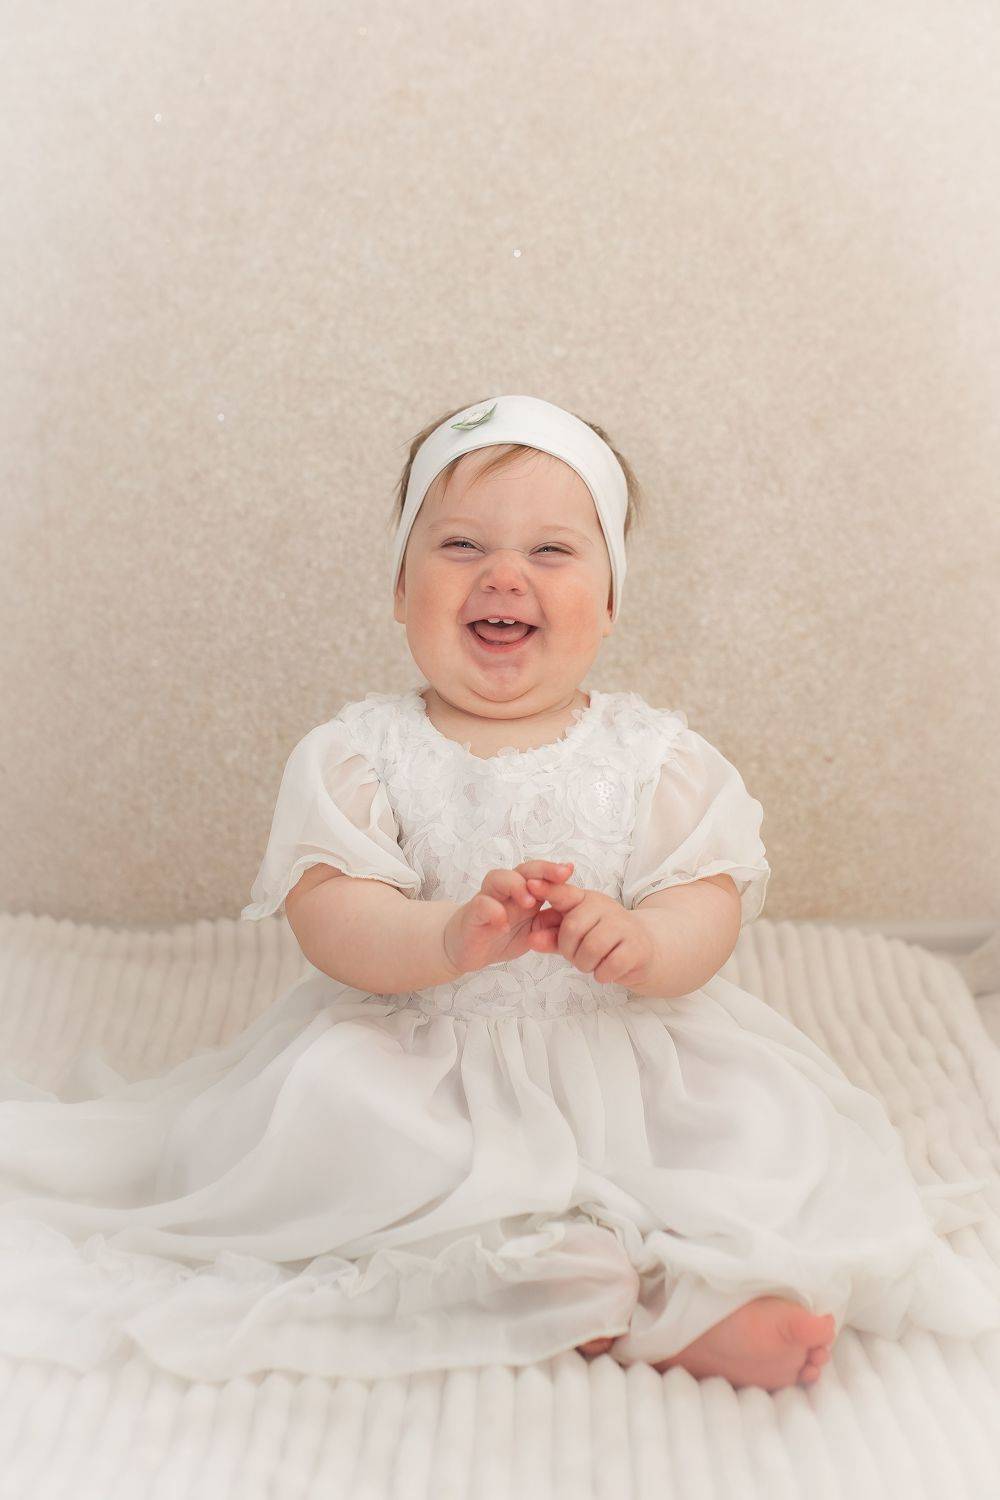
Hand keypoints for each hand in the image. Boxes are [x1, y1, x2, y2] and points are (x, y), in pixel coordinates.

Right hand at [442, 860, 575, 977]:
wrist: (467, 948)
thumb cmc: (501, 933)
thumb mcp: (533, 931)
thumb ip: (550, 922)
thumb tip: (575, 914)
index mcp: (524, 892)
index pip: (540, 874)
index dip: (554, 871)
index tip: (570, 871)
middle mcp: (506, 890)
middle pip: (523, 869)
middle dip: (543, 869)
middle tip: (561, 876)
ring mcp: (488, 899)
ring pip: (498, 878)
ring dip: (516, 885)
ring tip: (529, 902)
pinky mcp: (472, 914)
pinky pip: (481, 905)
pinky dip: (493, 911)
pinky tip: (502, 922)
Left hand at [525, 875, 655, 986]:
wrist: (644, 950)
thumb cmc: (602, 940)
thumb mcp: (574, 936)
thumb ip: (550, 937)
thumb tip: (530, 940)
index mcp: (585, 900)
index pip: (564, 893)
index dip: (547, 889)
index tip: (531, 884)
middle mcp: (605, 907)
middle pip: (572, 928)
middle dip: (568, 950)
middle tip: (576, 956)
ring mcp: (623, 925)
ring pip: (591, 948)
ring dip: (585, 964)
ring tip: (591, 963)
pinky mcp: (637, 947)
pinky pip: (610, 964)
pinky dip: (603, 974)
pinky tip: (605, 971)